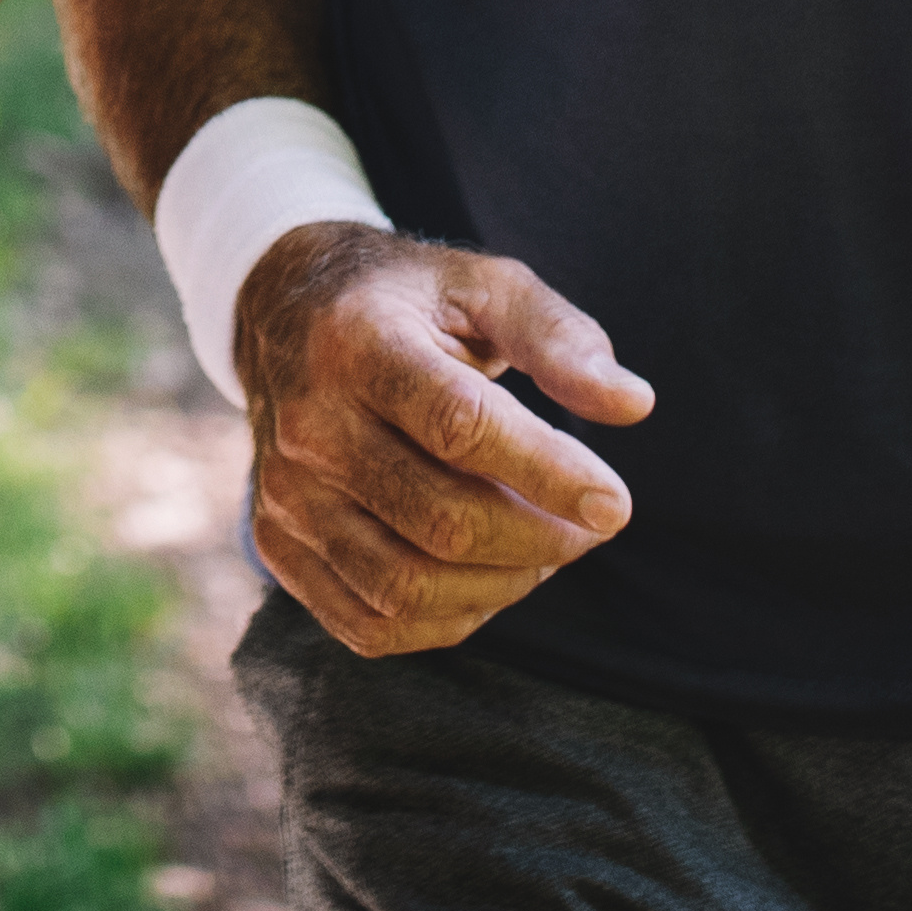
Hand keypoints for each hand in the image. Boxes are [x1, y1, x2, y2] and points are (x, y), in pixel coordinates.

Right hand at [238, 220, 650, 657]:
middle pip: (442, 520)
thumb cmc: (411, 302)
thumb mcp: (487, 286)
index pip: (459, 426)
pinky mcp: (277, 543)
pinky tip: (487, 575)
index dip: (549, 473)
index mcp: (357, 340)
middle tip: (590, 523)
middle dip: (542, 538)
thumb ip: (560, 339)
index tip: (616, 503)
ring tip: (545, 546)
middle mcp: (307, 421)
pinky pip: (372, 624)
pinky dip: (448, 619)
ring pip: (406, 586)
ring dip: (502, 585)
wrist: (286, 314)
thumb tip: (633, 404)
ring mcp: (284, 491)